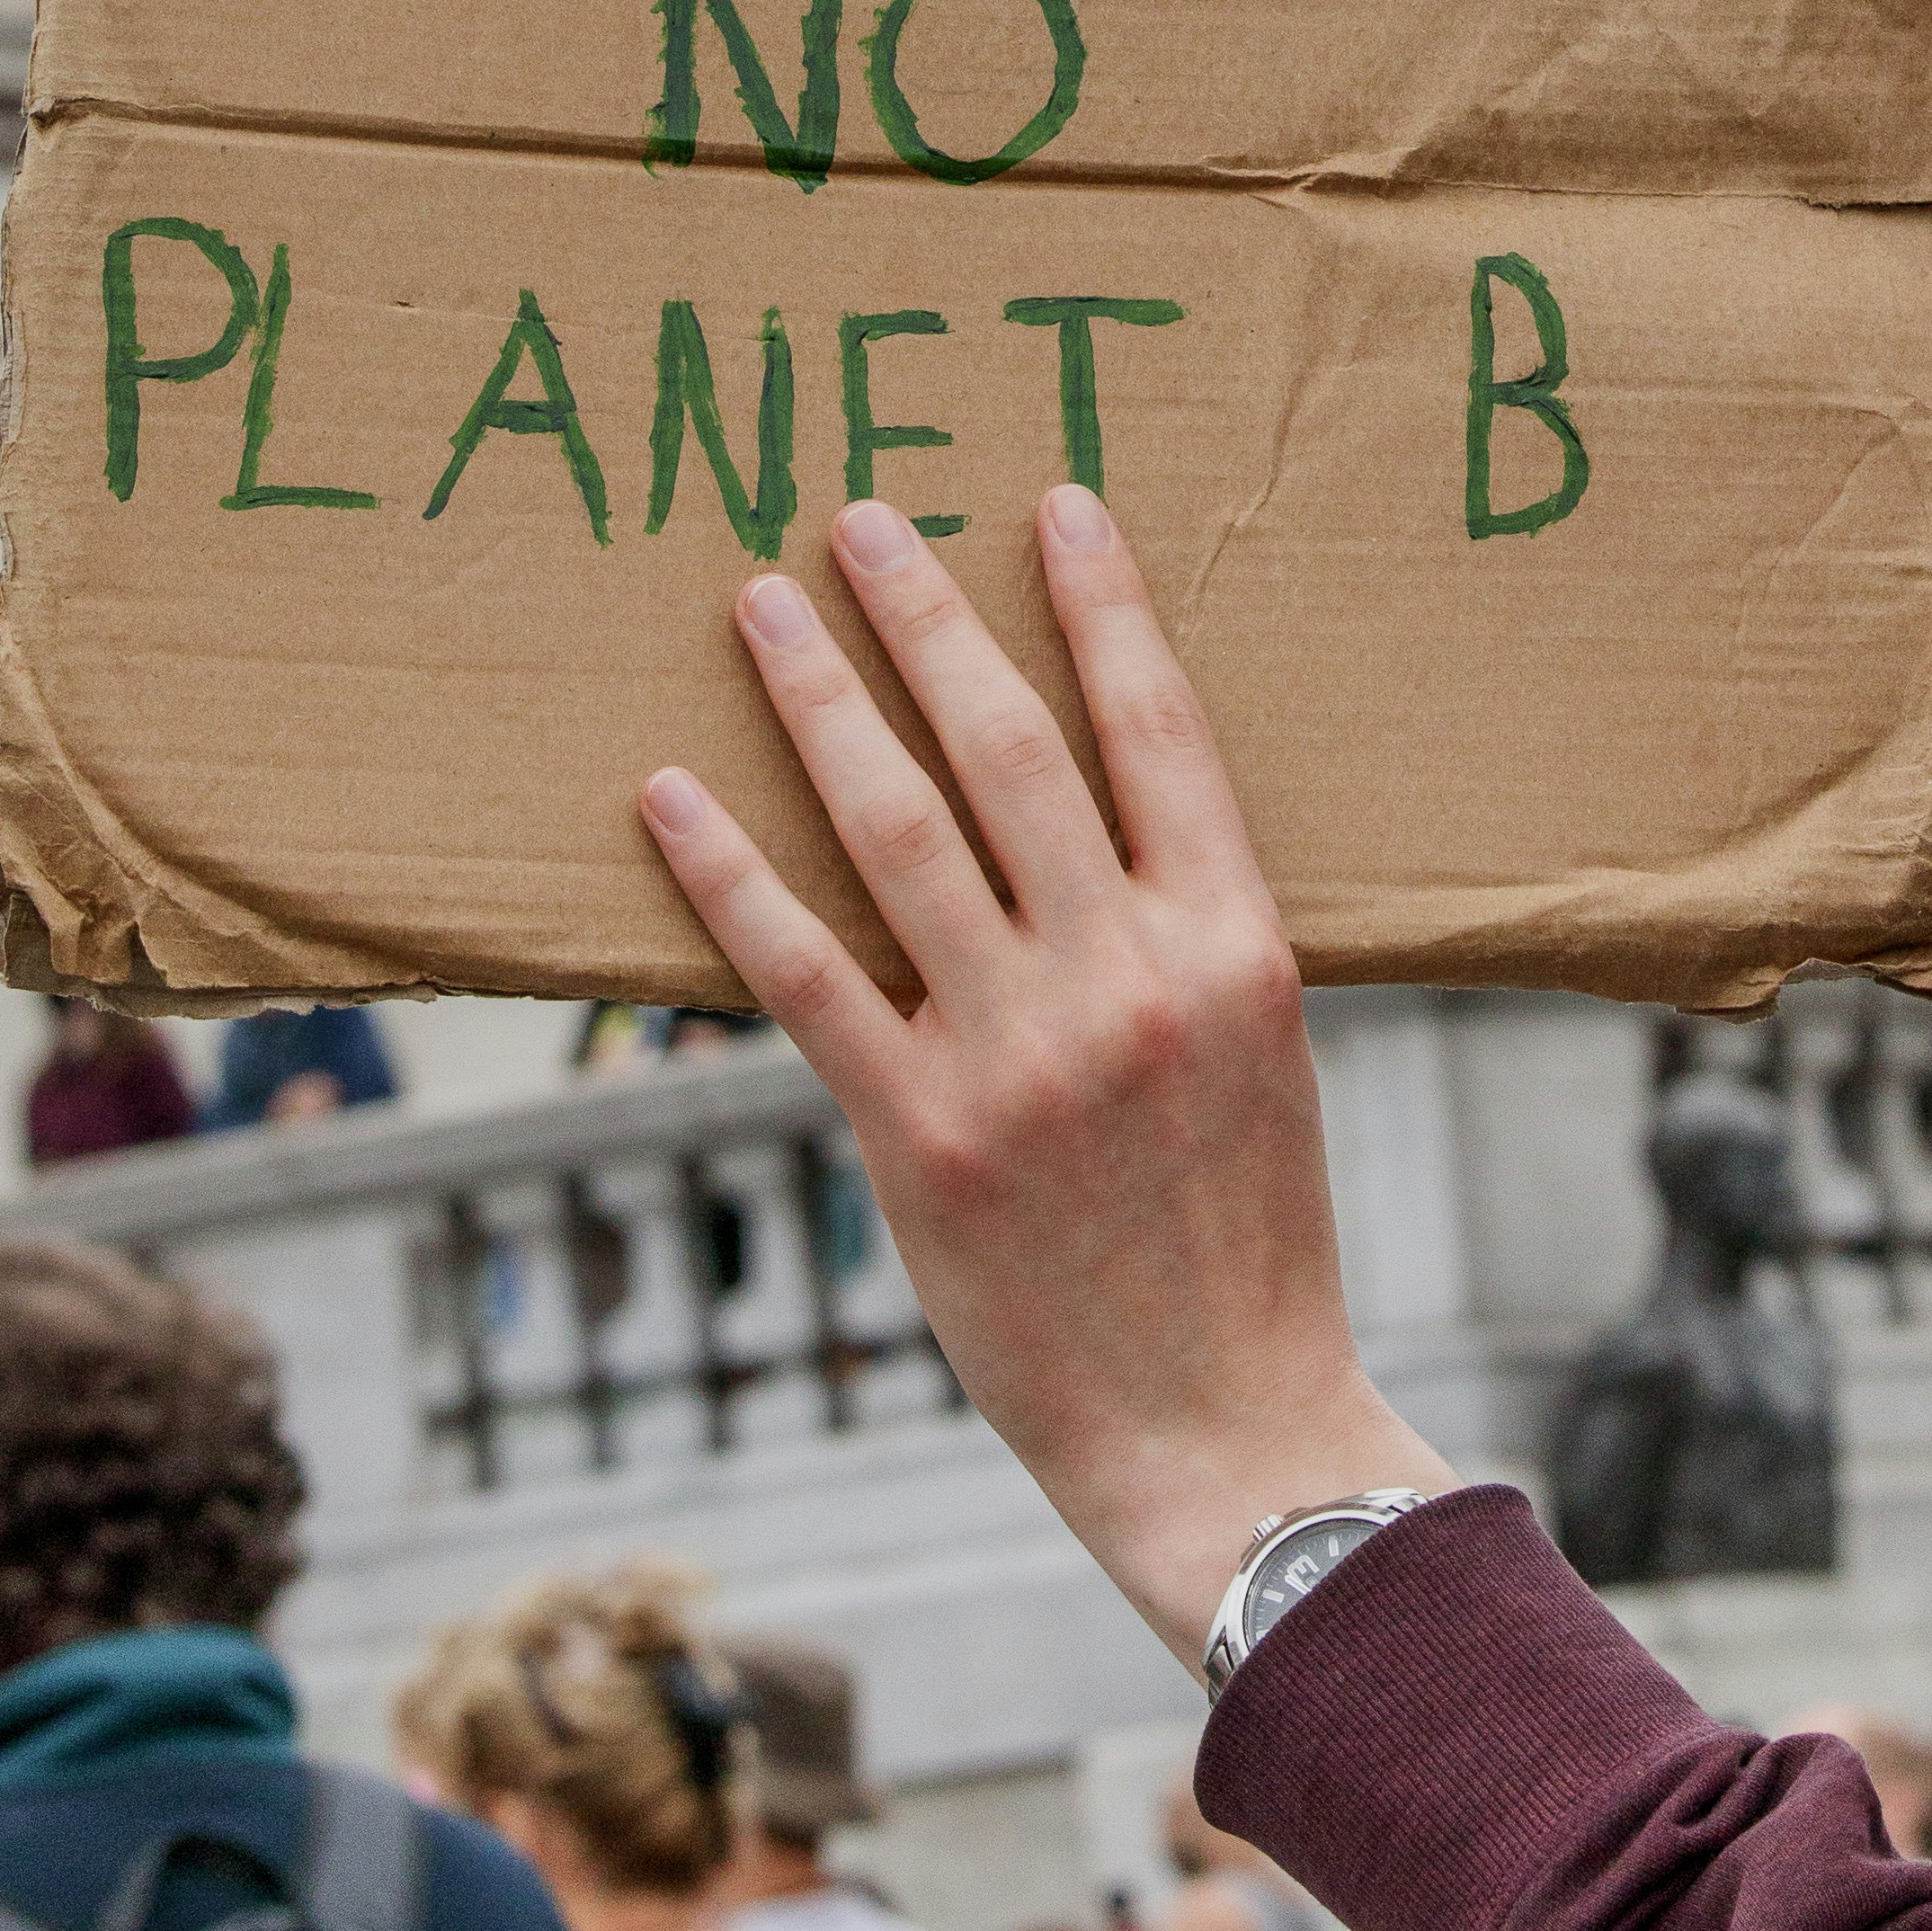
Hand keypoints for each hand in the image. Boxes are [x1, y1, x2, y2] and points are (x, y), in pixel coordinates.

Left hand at [640, 489, 1450, 1666]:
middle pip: (1009, 748)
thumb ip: (1184, 934)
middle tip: (859, 517)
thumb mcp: (1264, 1053)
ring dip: (821, 701)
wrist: (1226, 1428)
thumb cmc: (1248, 1243)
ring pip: (897, 831)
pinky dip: (726, 876)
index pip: (1160, 728)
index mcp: (1236, 944)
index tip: (1051, 502)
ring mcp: (1018, 1056)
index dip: (1102, 604)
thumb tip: (1088, 816)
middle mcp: (1128, 977)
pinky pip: (798, 975)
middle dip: (927, 617)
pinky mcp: (919, 1139)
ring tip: (765, 605)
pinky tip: (667, 796)